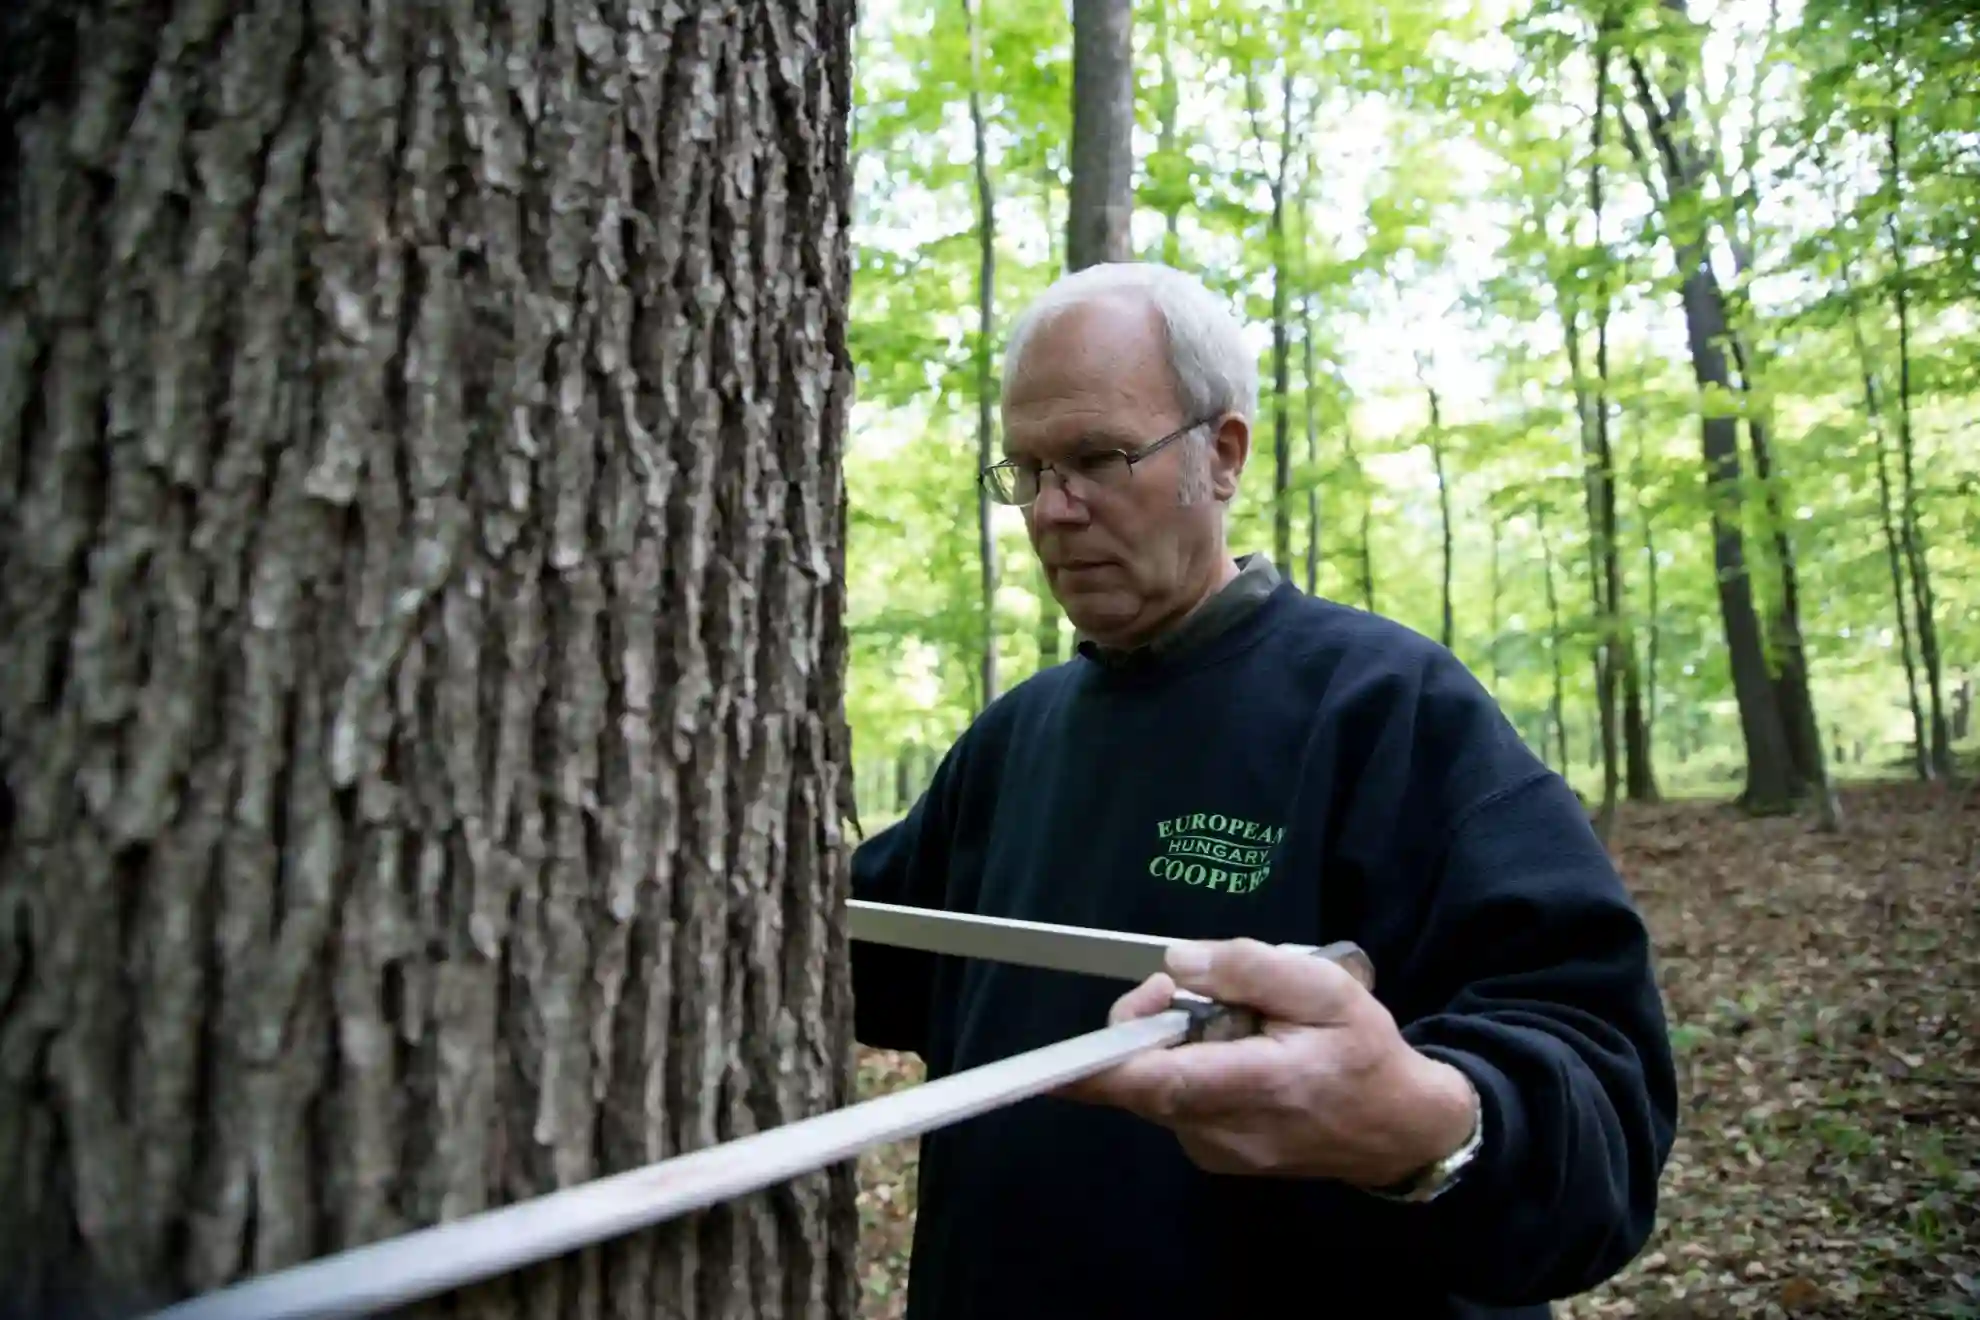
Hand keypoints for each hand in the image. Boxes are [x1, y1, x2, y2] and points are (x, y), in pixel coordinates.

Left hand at [1057, 938, 1477, 1188]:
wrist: (1398, 1129)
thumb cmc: (1363, 1052)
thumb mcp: (1326, 988)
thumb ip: (1250, 969)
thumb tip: (1177, 964)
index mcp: (1257, 1086)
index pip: (1159, 1083)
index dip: (1099, 1070)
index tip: (1052, 1060)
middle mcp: (1225, 1132)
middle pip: (1145, 1077)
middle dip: (1149, 1024)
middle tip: (1192, 989)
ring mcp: (1216, 1152)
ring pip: (1158, 1088)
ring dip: (1175, 1046)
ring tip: (1237, 1025)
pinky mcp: (1214, 1156)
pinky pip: (1176, 1102)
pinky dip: (1190, 1070)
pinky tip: (1238, 1055)